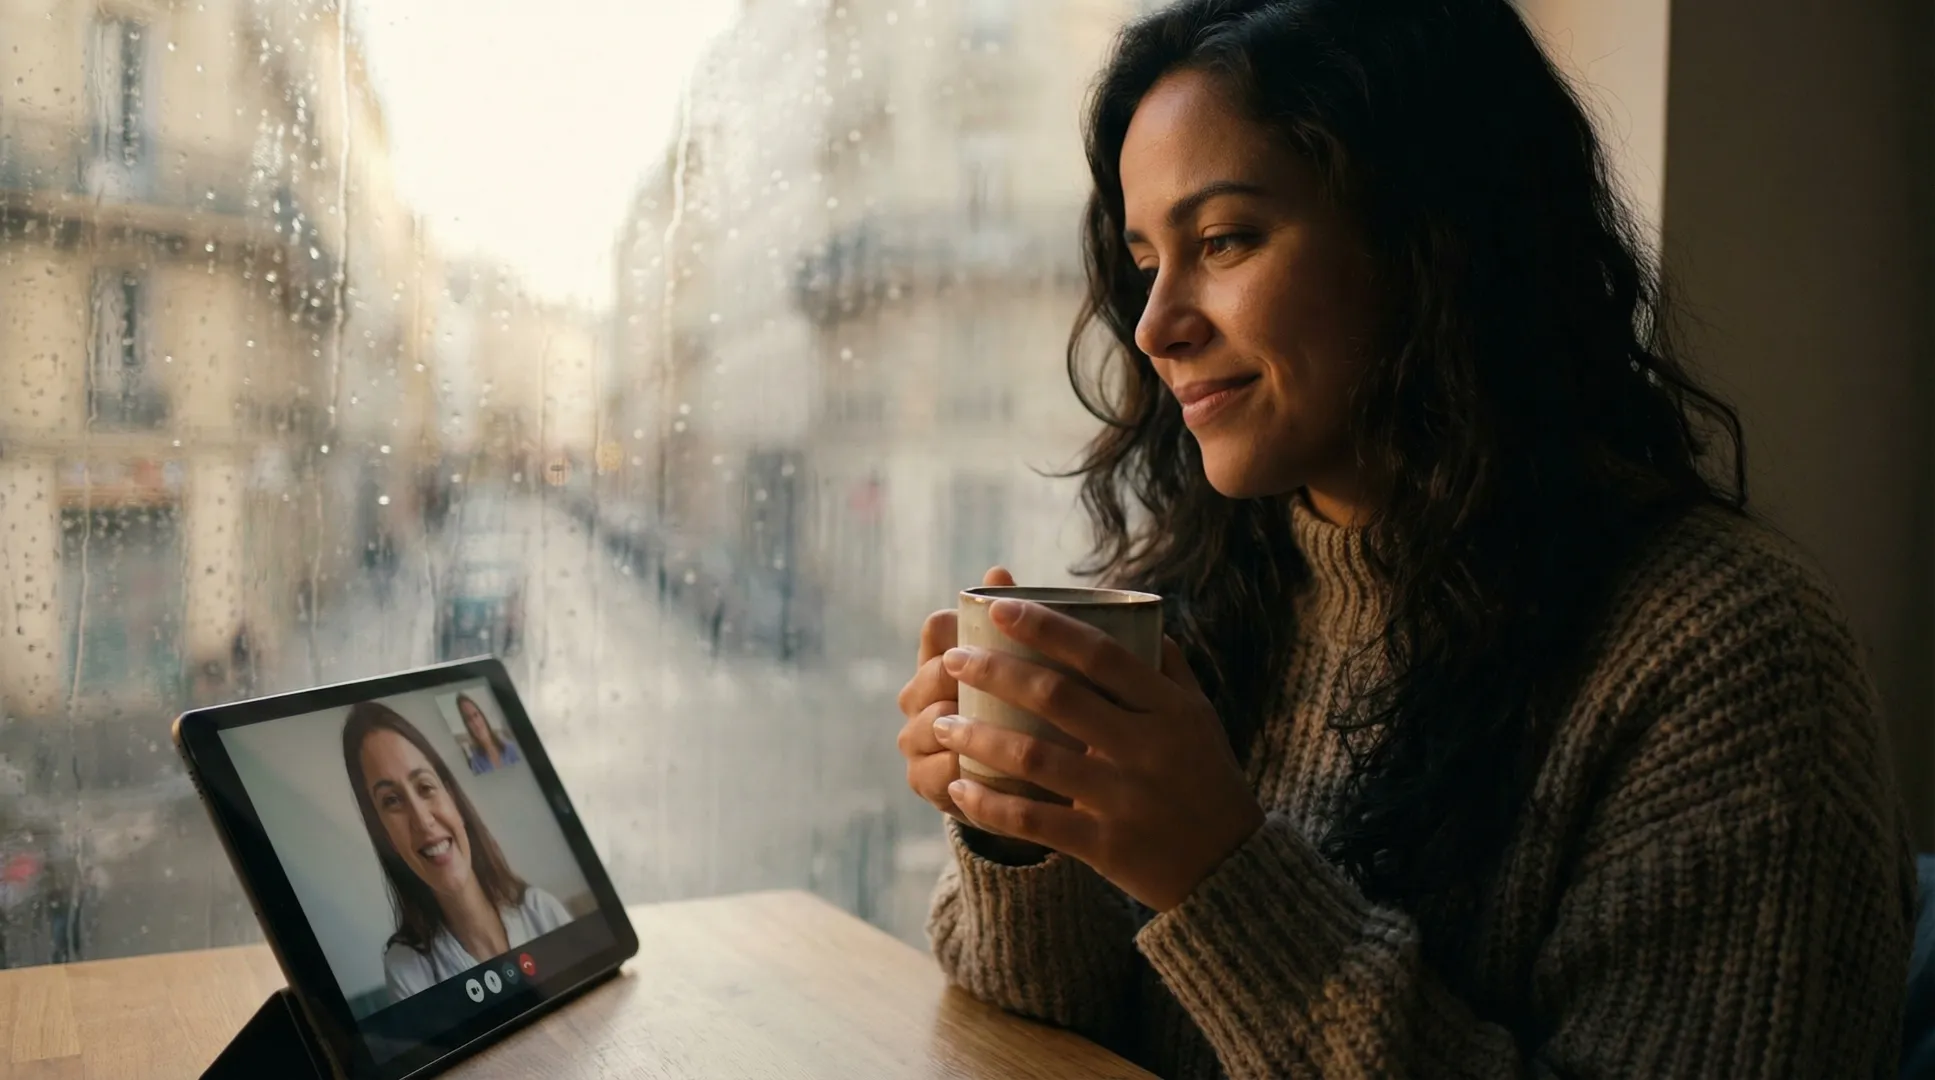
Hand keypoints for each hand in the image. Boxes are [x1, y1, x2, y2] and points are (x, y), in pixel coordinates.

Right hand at [896, 567, 1049, 862]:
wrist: (1021, 780)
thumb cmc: (1031, 709)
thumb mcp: (1036, 666)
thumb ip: (1021, 621)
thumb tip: (997, 572)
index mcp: (941, 656)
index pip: (938, 628)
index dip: (965, 628)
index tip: (1003, 631)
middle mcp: (918, 695)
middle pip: (932, 674)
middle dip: (966, 678)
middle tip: (1010, 686)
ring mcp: (917, 739)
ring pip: (930, 724)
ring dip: (963, 727)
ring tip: (1002, 732)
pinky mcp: (925, 782)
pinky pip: (934, 774)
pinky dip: (960, 772)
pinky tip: (990, 773)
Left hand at [930, 598, 1264, 910]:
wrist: (1229, 868)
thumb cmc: (1207, 778)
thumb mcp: (1200, 717)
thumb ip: (1167, 666)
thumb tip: (1131, 611)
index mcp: (1169, 708)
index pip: (1100, 653)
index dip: (1046, 627)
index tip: (999, 608)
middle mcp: (1147, 748)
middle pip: (1057, 697)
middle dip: (994, 672)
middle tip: (953, 659)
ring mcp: (1125, 799)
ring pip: (1035, 757)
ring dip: (978, 737)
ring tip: (941, 723)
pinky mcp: (1106, 846)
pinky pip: (1035, 822)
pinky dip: (990, 805)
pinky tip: (958, 790)